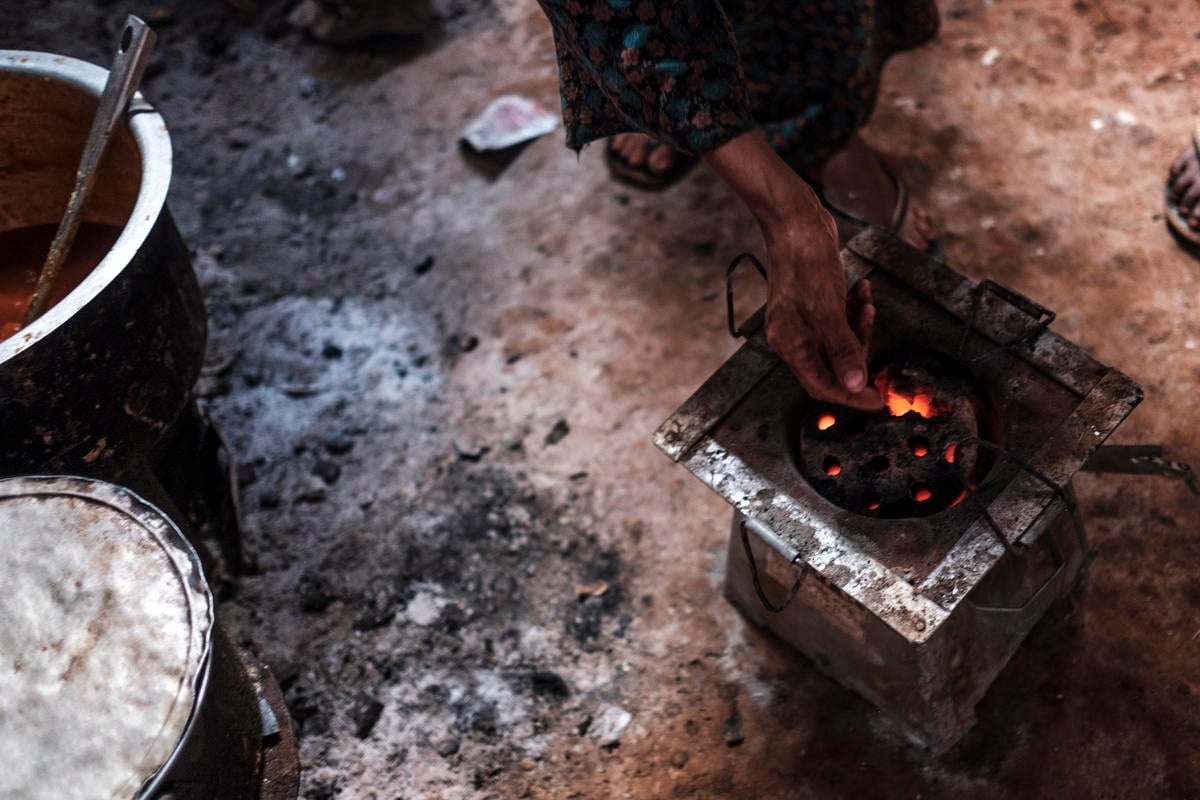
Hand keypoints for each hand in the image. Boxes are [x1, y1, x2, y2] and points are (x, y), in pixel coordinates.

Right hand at [760, 202, 881, 409]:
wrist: (796, 223)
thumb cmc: (806, 265)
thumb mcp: (829, 313)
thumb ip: (843, 351)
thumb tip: (856, 386)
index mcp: (790, 345)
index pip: (822, 385)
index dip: (851, 395)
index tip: (878, 399)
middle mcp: (793, 337)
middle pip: (832, 364)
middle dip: (858, 351)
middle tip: (875, 335)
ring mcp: (802, 320)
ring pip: (838, 340)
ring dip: (859, 326)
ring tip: (867, 305)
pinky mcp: (813, 303)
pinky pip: (838, 319)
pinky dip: (853, 309)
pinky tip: (861, 291)